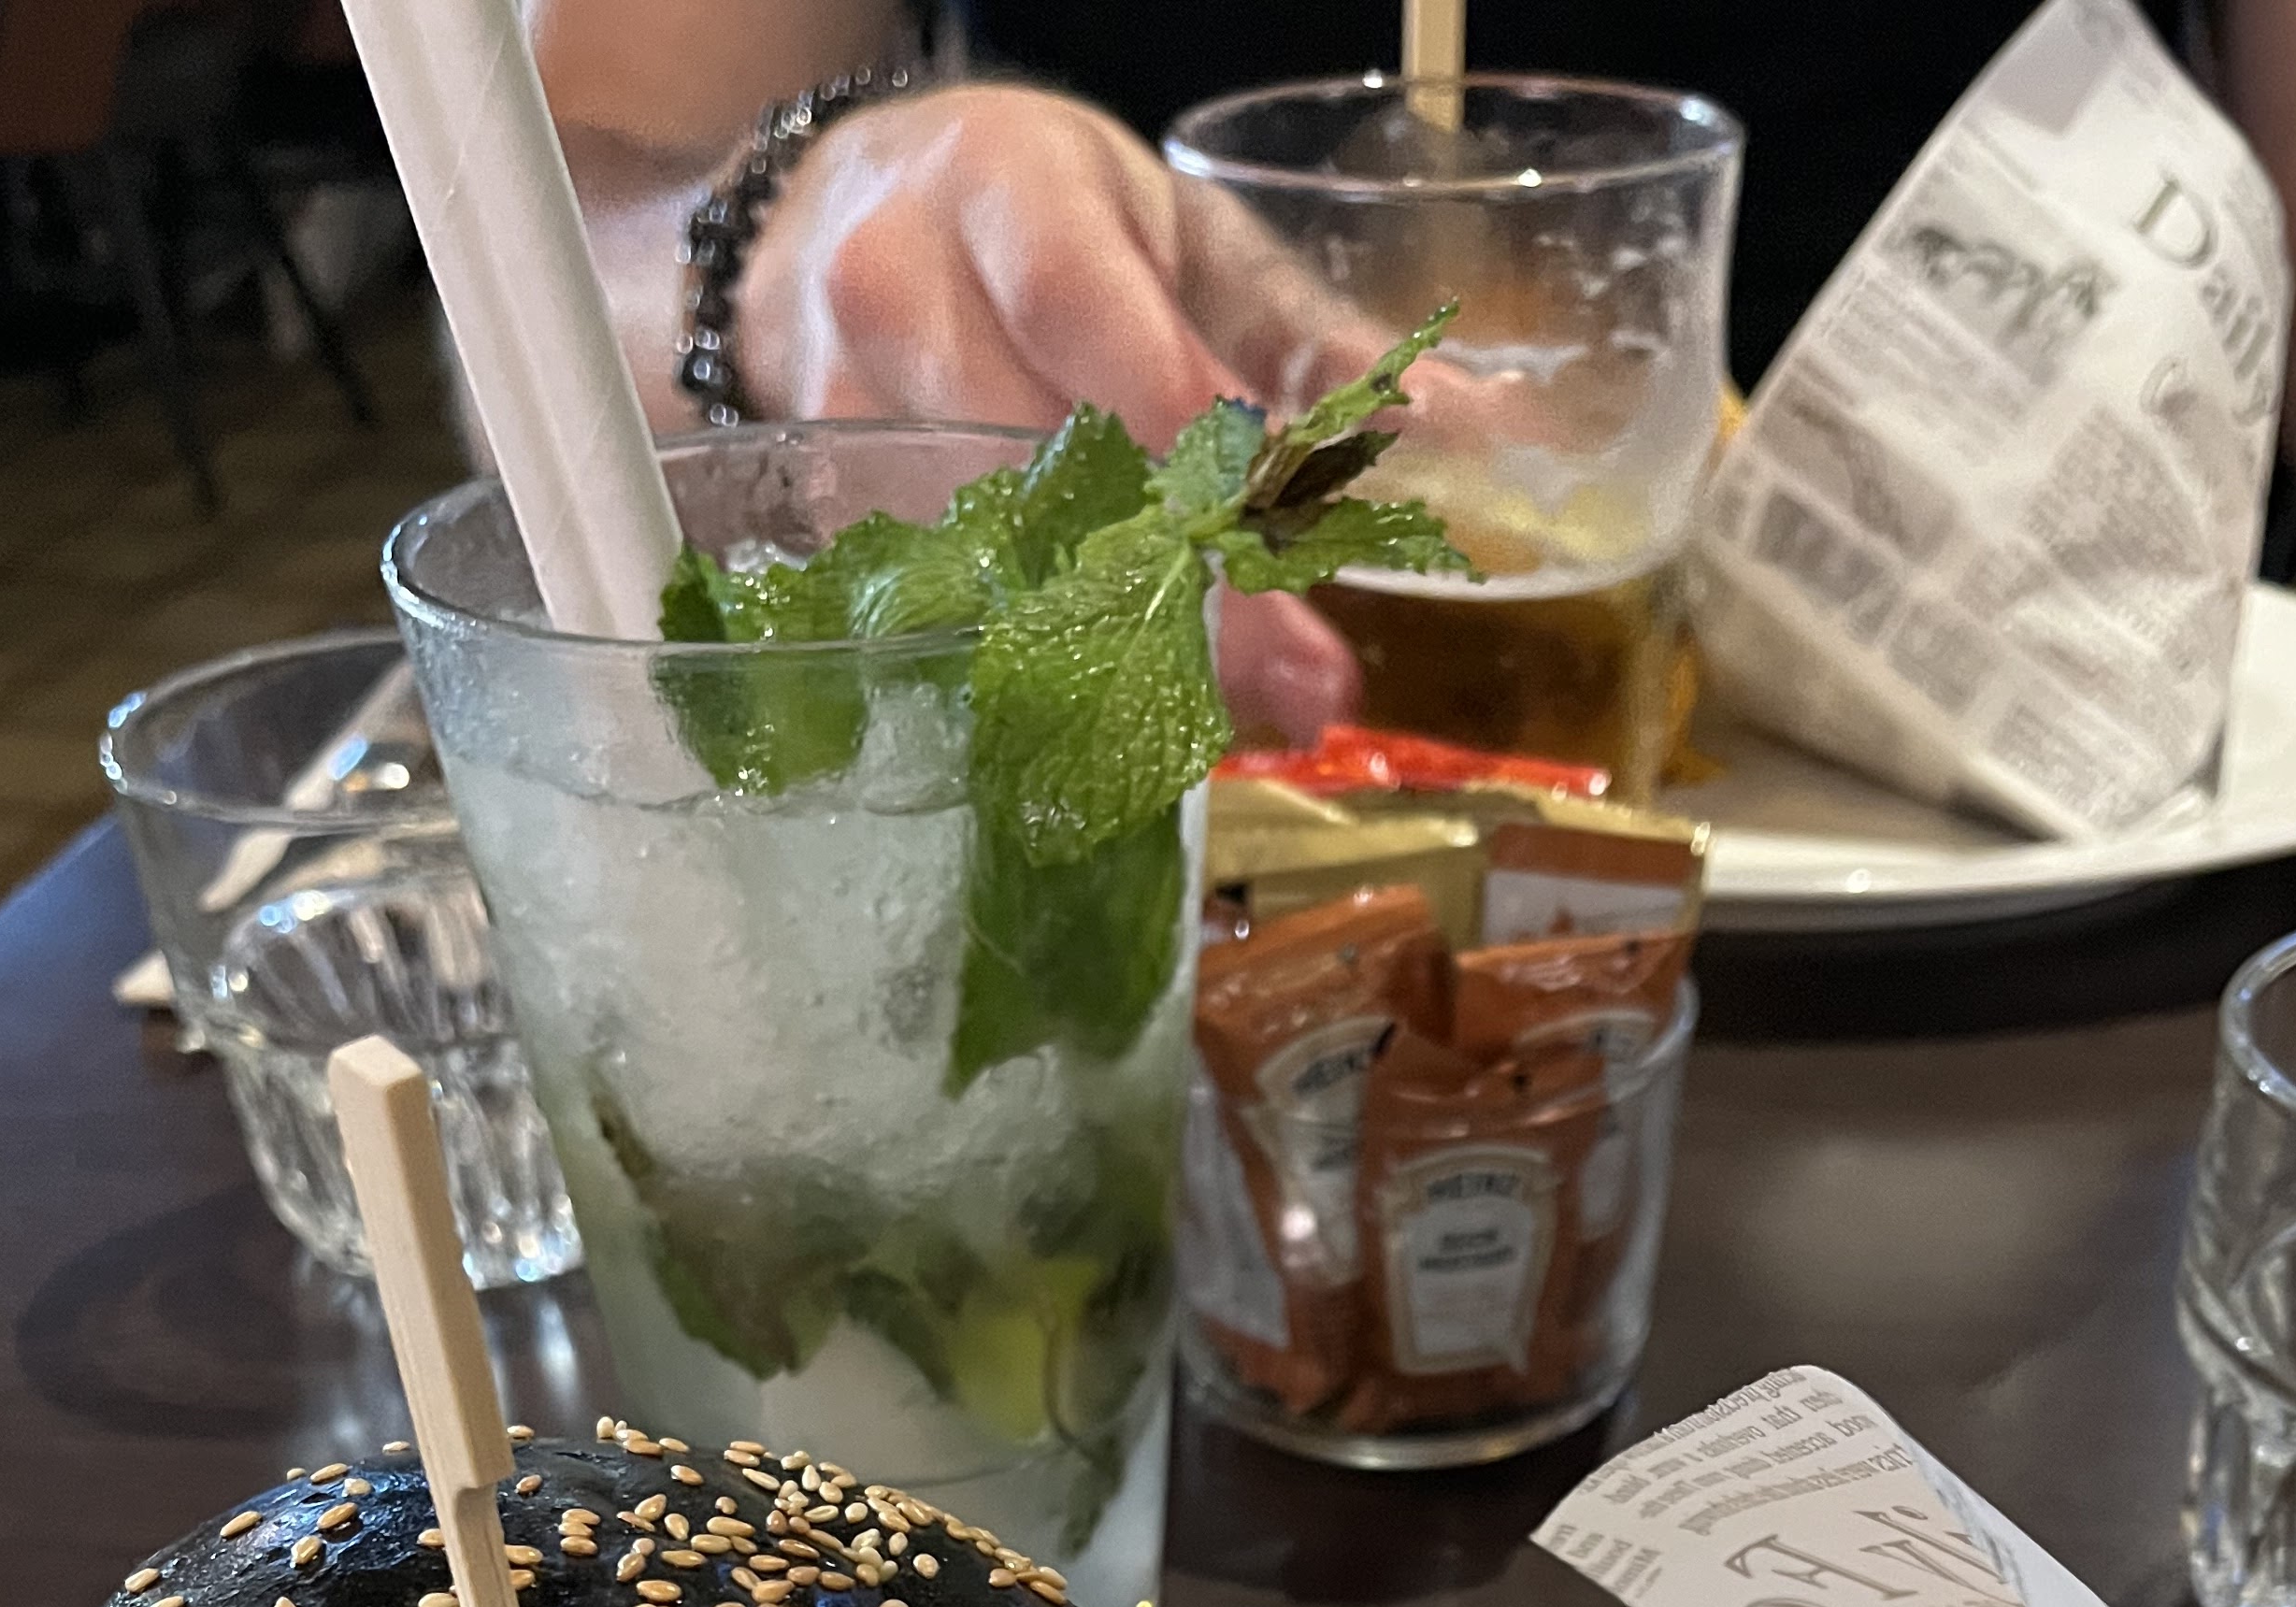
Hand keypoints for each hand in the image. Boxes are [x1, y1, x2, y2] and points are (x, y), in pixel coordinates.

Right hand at [736, 83, 1359, 737]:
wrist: (837, 218)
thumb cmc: (1041, 224)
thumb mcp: (1179, 240)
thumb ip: (1314, 344)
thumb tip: (1481, 433)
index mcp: (1004, 190)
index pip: (1084, 316)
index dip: (1184, 438)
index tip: (1289, 544)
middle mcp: (894, 285)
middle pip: (1034, 460)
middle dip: (1176, 590)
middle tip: (1298, 689)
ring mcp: (835, 406)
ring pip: (975, 553)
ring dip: (1112, 655)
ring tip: (1234, 726)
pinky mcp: (814, 509)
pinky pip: (926, 606)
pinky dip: (1034, 665)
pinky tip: (1125, 719)